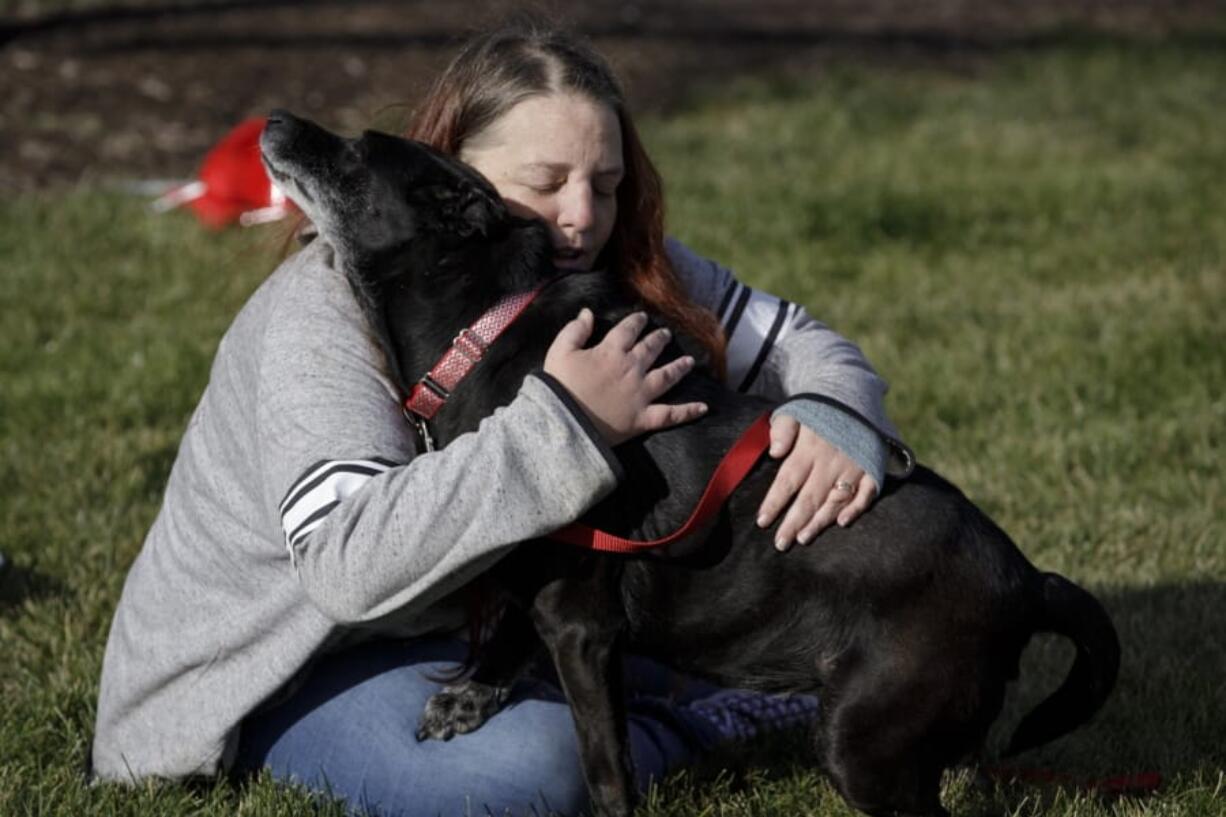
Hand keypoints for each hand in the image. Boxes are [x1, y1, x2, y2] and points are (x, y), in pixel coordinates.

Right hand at [544, 309, 706, 445]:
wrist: (563, 422)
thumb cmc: (558, 386)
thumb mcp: (560, 351)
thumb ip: (575, 330)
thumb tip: (587, 312)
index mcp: (611, 352)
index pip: (628, 330)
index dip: (636, 322)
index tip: (642, 317)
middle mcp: (631, 369)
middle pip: (651, 349)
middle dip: (659, 339)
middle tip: (666, 334)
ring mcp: (641, 394)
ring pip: (666, 376)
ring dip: (679, 367)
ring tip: (689, 361)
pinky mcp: (644, 418)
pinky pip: (671, 414)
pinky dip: (689, 411)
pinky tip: (704, 407)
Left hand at [755, 415, 877, 550]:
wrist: (855, 394)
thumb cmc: (817, 409)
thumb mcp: (795, 411)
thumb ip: (782, 429)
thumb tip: (774, 452)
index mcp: (809, 448)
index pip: (788, 480)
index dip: (774, 502)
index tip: (762, 522)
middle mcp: (831, 460)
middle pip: (810, 497)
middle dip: (793, 522)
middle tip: (781, 544)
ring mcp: (853, 465)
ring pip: (835, 499)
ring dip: (820, 521)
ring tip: (803, 538)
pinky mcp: (872, 467)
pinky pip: (867, 492)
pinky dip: (857, 508)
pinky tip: (842, 523)